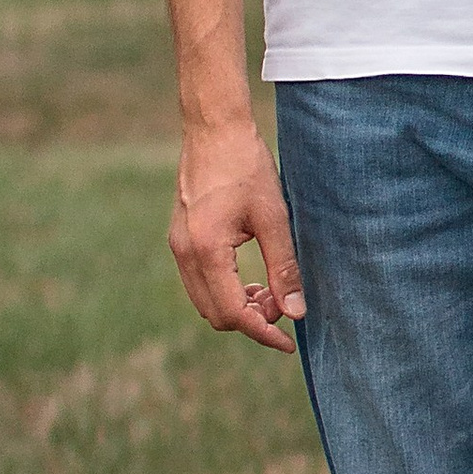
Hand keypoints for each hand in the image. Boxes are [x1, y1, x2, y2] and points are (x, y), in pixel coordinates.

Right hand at [169, 117, 305, 352]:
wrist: (213, 130)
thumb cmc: (247, 167)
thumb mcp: (274, 217)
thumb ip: (283, 267)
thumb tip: (295, 311)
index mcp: (206, 250)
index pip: (233, 313)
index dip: (262, 333)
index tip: (288, 342)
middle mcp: (184, 253)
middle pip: (215, 314)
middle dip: (251, 320)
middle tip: (284, 304)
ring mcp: (177, 247)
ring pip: (205, 301)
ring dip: (238, 306)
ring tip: (271, 291)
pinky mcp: (179, 239)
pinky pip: (199, 283)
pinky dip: (225, 290)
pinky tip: (251, 278)